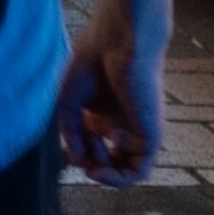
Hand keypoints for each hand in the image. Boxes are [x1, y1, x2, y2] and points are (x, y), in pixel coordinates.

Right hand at [52, 0, 162, 187]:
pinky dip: (119, 171)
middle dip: (90, 168)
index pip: (93, 152)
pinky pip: (139, 170)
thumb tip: (77, 162)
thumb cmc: (93, 60)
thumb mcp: (68, 103)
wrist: (119, 39)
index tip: (62, 157)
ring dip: (105, 175)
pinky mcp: (151, 135)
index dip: (76, 160)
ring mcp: (138, 132)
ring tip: (92, 163)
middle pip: (111, 165)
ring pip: (126, 172)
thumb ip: (71, 134)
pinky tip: (106, 142)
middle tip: (76, 158)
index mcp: (105, 117)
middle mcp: (123, 127)